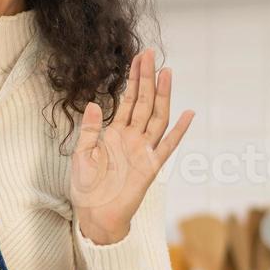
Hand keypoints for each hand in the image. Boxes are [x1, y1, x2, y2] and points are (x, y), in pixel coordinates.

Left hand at [71, 48, 193, 244]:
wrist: (95, 215)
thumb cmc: (87, 187)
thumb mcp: (82, 154)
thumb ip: (90, 129)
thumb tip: (93, 102)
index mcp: (115, 134)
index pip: (127, 100)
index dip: (133, 79)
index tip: (138, 58)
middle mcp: (132, 139)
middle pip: (143, 102)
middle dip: (147, 78)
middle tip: (151, 54)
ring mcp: (143, 151)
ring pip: (156, 117)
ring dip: (162, 95)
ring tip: (166, 73)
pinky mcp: (151, 167)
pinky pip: (167, 146)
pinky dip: (178, 131)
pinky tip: (187, 114)